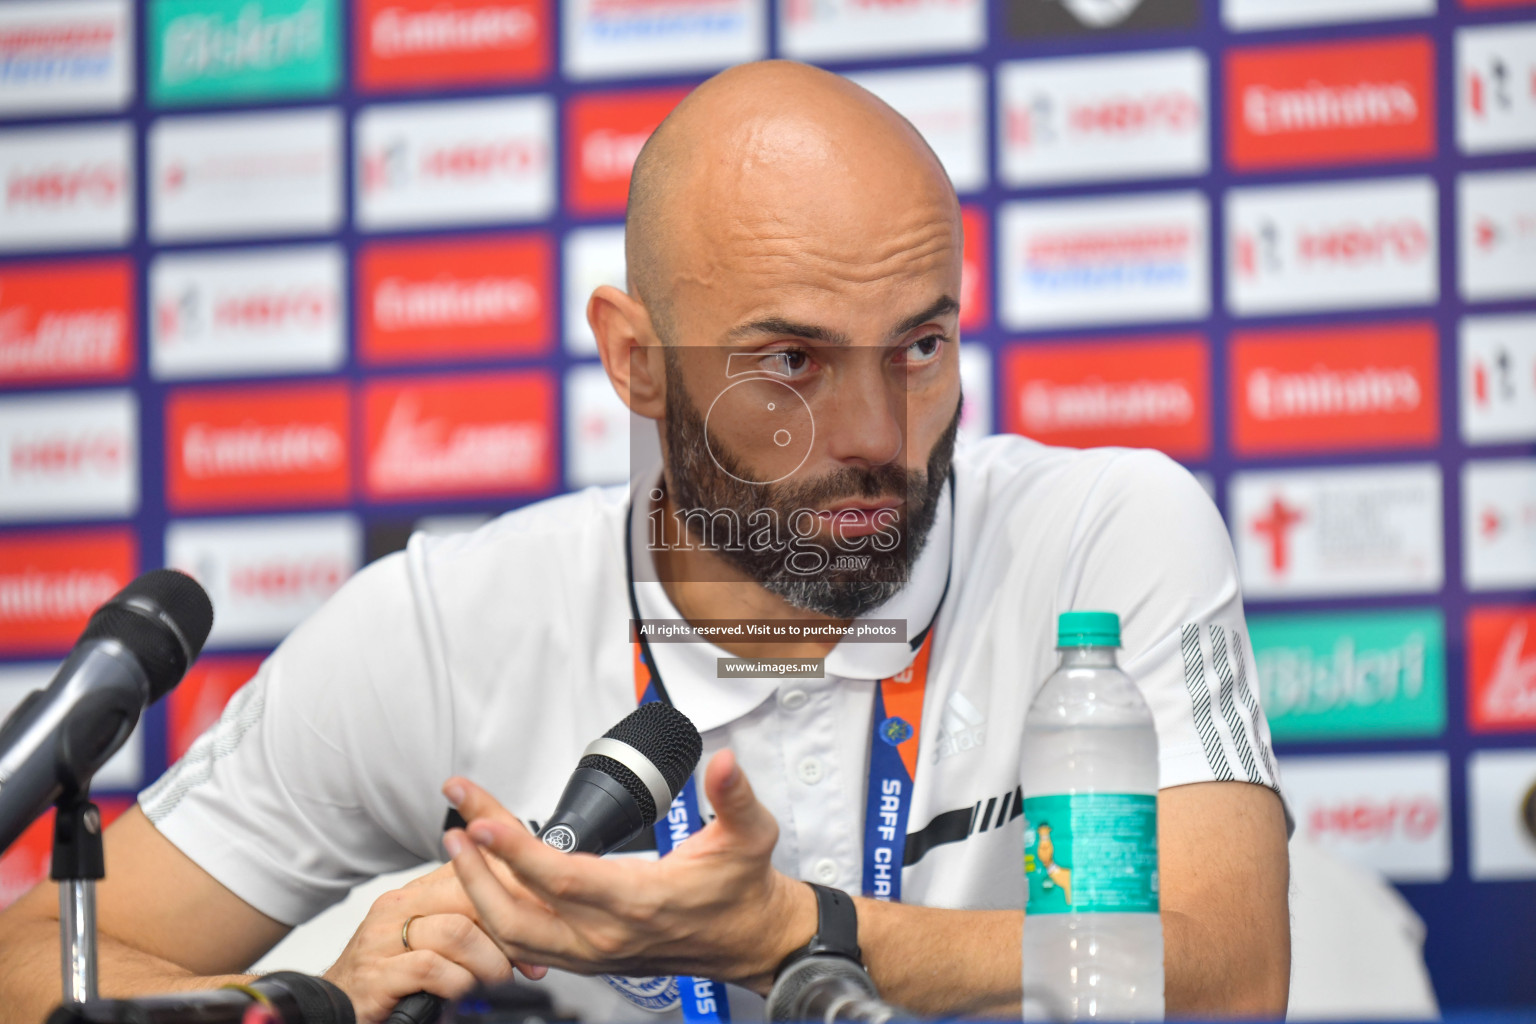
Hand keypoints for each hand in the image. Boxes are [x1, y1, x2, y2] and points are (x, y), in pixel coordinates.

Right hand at [322, 859, 547, 1023]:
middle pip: (469, 894)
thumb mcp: (429, 943)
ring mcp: (384, 939)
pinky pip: (433, 968)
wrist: (331, 1010)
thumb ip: (468, 929)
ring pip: (457, 931)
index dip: (512, 893)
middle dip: (507, 928)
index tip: (539, 919)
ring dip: (488, 962)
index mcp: (415, 894)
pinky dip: (459, 984)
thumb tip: (523, 935)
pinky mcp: (377, 974)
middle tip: (528, 959)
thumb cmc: (387, 978)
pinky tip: (463, 994)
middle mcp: (398, 908)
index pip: (472, 870)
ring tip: (498, 980)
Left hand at [442, 749, 817, 994]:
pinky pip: (526, 943)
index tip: (481, 820)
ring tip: (459, 845)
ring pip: (514, 934)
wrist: (749, 939)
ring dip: (478, 890)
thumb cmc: (742, 889)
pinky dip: (496, 913)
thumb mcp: (750, 834)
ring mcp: (594, 952)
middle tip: (455, 821)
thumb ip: (734, 795)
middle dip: (476, 867)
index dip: (515, 851)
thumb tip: (724, 763)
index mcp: (641, 902)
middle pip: (518, 913)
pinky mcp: (588, 957)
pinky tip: (486, 882)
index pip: (562, 880)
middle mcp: (608, 935)